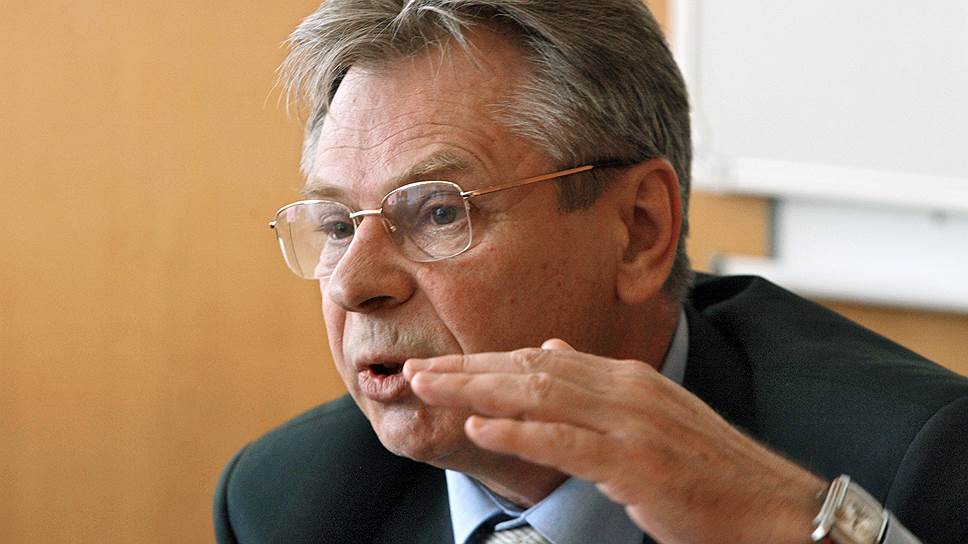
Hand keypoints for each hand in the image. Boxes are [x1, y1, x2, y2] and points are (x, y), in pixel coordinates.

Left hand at [404, 340, 825, 543]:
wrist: (774, 509)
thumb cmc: (710, 472)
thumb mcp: (651, 415)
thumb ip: (598, 384)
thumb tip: (551, 352)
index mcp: (627, 378)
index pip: (540, 362)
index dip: (484, 363)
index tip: (440, 365)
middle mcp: (627, 390)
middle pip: (529, 371)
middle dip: (467, 370)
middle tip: (414, 371)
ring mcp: (633, 423)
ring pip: (538, 396)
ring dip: (476, 391)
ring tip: (428, 389)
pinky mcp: (637, 463)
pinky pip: (565, 442)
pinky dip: (518, 432)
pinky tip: (479, 429)